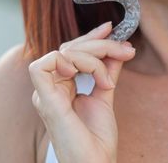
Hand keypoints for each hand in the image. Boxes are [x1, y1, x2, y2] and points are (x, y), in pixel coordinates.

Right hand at [28, 22, 135, 162]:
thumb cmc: (97, 138)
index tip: (111, 29)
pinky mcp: (45, 100)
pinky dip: (65, 61)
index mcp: (61, 87)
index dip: (90, 37)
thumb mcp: (106, 94)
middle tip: (124, 50)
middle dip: (99, 44)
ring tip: (108, 79)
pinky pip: (43, 66)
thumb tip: (118, 46)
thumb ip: (108, 70)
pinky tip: (84, 72)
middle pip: (68, 49)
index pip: (70, 51)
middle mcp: (50, 88)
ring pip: (61, 53)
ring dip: (92, 57)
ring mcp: (45, 94)